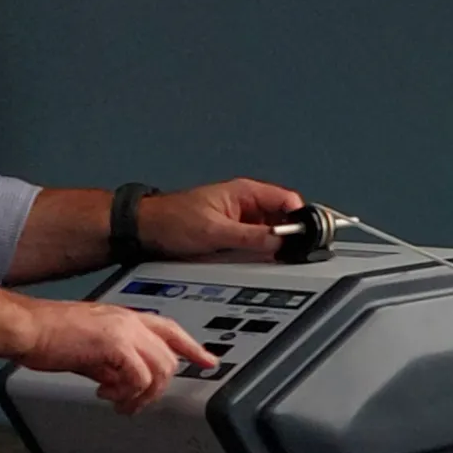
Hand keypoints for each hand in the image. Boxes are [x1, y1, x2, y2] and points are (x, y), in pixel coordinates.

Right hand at [18, 298, 211, 413]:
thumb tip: (119, 382)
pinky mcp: (114, 344)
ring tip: (119, 403)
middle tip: (134, 402)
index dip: (193, 347)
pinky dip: (127, 393)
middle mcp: (129, 320)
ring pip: (160, 369)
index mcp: (124, 317)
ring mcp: (124, 330)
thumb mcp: (88, 350)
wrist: (25, 328)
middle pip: (169, 357)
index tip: (209, 362)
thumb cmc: (46, 335)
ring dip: (143, 394)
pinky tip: (105, 393)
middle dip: (157, 387)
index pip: (170, 329)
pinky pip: (140, 377)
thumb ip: (110, 363)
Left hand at [145, 178, 307, 258]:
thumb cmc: (172, 220)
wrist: (146, 229)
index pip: (287, 200)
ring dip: (274, 244)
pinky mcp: (233, 232)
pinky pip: (257, 241)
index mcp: (245, 192)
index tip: (305, 237)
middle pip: (283, 217)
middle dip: (288, 235)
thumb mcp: (216, 231)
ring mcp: (240, 218)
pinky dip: (261, 250)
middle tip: (291, 253)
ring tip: (272, 258)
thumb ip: (251, 236)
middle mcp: (246, 203)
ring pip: (271, 231)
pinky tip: (258, 260)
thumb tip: (280, 240)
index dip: (300, 218)